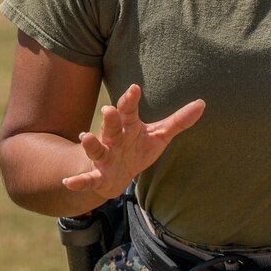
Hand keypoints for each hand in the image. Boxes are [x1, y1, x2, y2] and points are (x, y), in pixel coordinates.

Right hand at [62, 84, 204, 199]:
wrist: (115, 176)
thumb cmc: (137, 149)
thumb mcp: (159, 135)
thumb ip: (178, 121)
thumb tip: (202, 103)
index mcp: (128, 126)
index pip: (129, 110)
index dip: (130, 99)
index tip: (134, 88)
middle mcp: (113, 139)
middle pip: (112, 126)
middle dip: (110, 119)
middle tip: (108, 109)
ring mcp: (104, 157)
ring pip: (96, 149)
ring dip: (91, 144)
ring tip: (85, 137)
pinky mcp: (97, 177)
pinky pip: (87, 179)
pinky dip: (78, 181)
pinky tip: (68, 182)